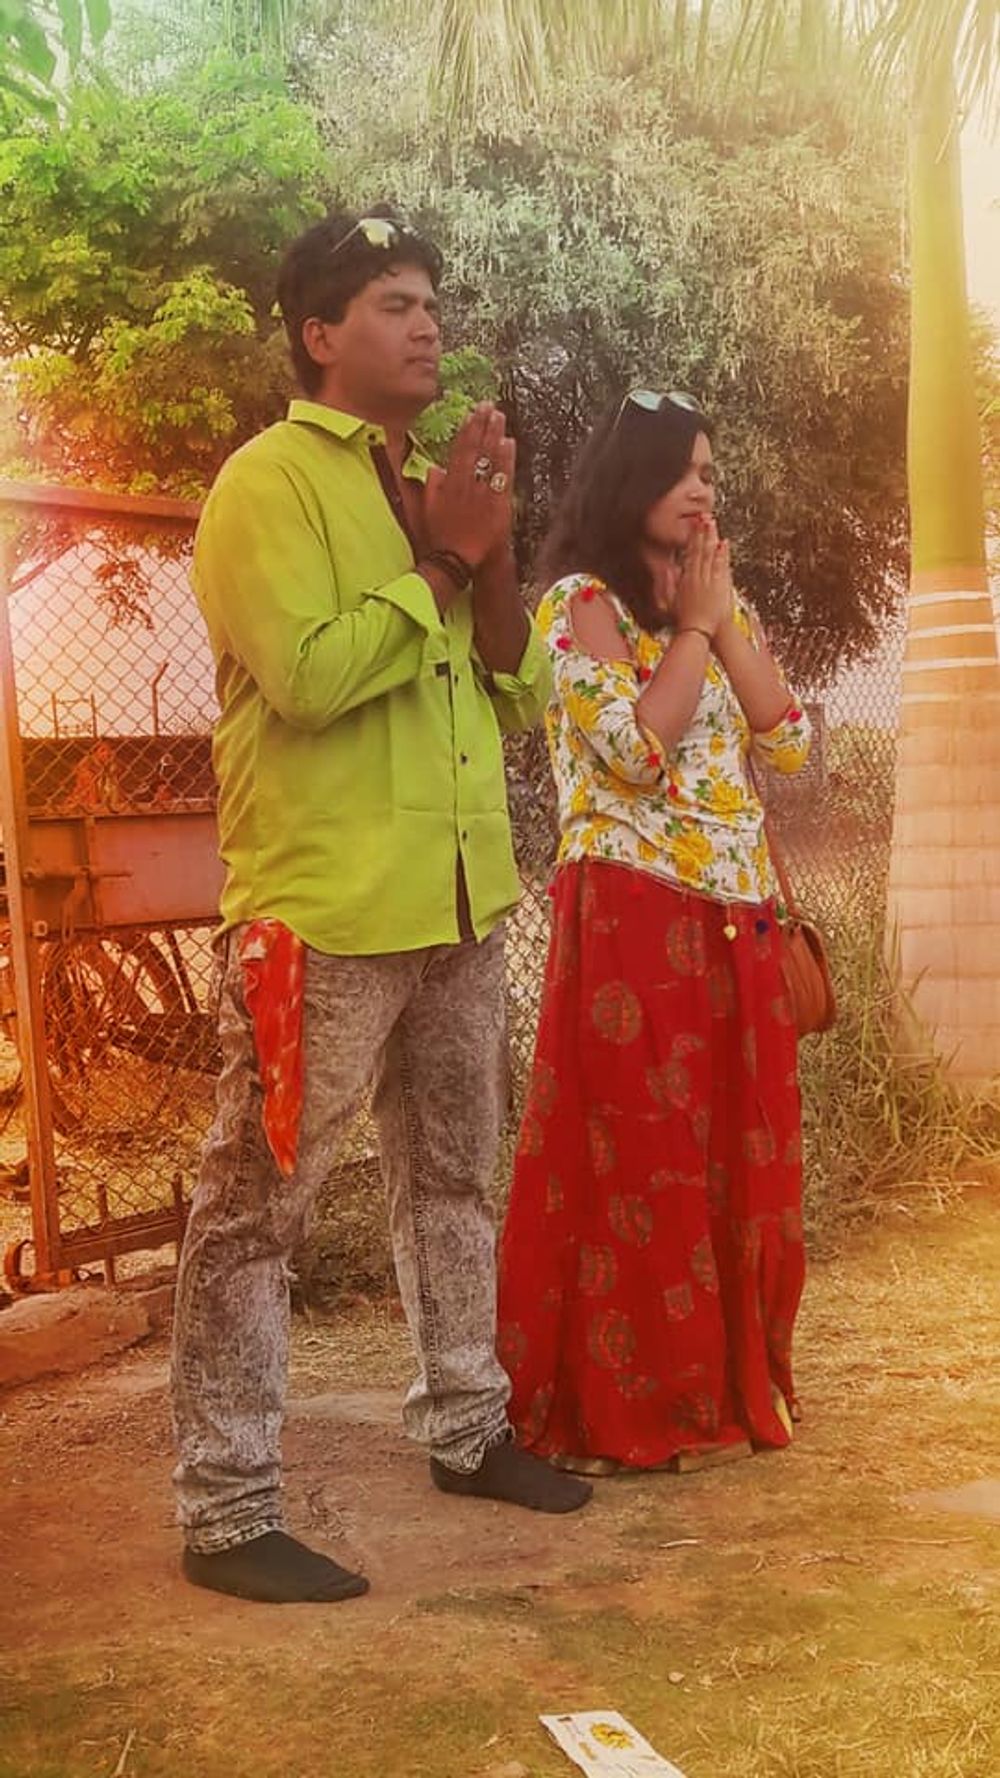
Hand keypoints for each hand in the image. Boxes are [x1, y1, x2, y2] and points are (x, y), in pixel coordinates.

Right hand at [424, 403, 515, 569]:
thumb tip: (435, 468)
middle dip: (482, 425)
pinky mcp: (497, 504)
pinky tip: (509, 443)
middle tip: (489, 406)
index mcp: (449, 484)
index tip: (472, 413)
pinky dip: (506, 459)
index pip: (459, 450)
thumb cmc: (441, 536)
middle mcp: (466, 484)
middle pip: (476, 449)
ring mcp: (482, 493)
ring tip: (500, 417)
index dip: (467, 430)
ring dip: (495, 435)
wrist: (457, 560)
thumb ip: (432, 487)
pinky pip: (502, 477)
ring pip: (489, 459)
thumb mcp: (428, 510)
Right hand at [674, 517, 732, 637]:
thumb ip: (668, 584)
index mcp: (685, 579)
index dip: (693, 538)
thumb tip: (668, 571)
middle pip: (699, 550)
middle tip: (704, 517)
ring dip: (710, 537)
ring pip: (708, 554)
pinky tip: (723, 543)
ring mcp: (707, 580)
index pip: (689, 553)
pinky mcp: (717, 586)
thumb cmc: (684, 620)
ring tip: (712, 523)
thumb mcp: (670, 601)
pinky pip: (719, 566)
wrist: (696, 632)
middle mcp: (695, 576)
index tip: (695, 526)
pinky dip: (721, 554)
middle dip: (701, 532)